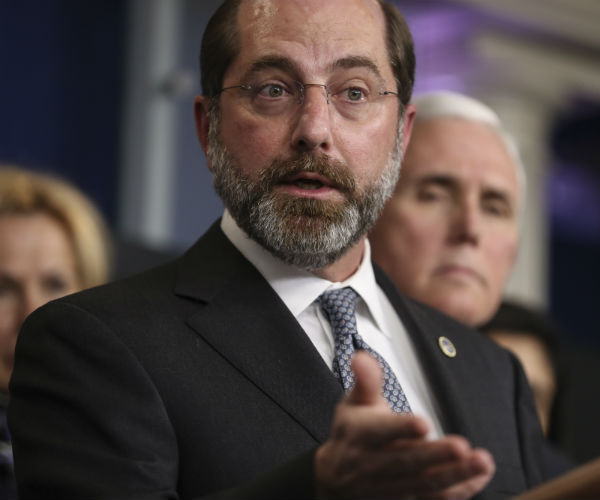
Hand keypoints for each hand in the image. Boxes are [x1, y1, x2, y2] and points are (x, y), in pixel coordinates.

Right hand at [315, 352, 494, 498]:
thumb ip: (365, 380)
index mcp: (361, 435)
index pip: (381, 432)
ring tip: (483, 462)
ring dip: (455, 475)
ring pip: (424, 484)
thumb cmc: (351, 431)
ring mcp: (389, 487)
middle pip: (406, 462)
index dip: (401, 429)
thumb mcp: (353, 403)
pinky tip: (481, 476)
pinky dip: (460, 490)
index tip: (424, 423)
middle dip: (436, 455)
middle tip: (462, 446)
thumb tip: (361, 356)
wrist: (335, 479)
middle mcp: (373, 464)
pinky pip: (433, 499)